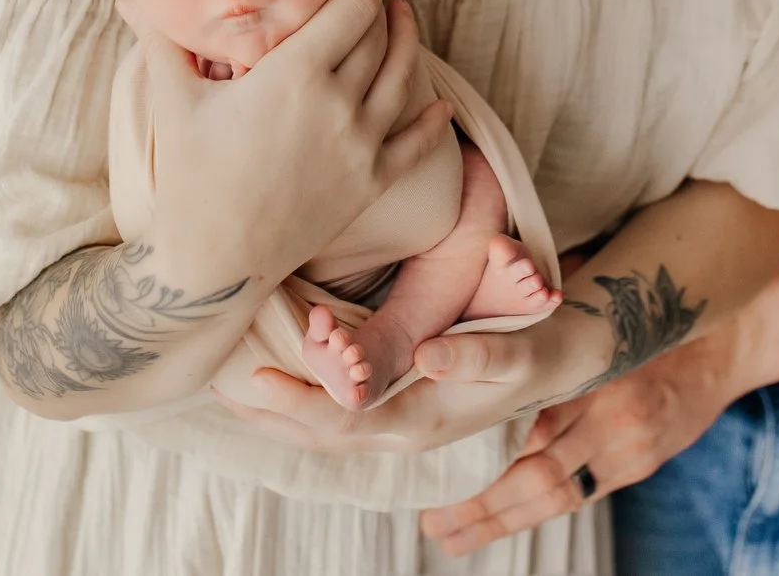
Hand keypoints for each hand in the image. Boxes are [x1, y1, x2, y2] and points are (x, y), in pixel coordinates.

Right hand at [139, 0, 450, 286]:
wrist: (213, 260)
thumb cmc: (190, 176)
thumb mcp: (173, 99)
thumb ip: (162, 39)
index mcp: (295, 73)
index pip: (353, 3)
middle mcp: (338, 103)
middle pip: (379, 34)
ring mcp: (359, 146)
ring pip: (402, 78)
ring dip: (409, 42)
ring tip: (404, 18)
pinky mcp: (369, 184)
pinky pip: (415, 145)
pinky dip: (431, 121)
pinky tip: (439, 104)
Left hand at [214, 309, 605, 455]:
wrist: (558, 361)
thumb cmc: (534, 346)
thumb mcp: (517, 350)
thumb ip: (476, 357)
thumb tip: (428, 358)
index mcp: (423, 418)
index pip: (344, 421)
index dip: (299, 403)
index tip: (258, 379)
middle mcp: (405, 429)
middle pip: (323, 433)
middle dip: (271, 414)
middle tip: (220, 386)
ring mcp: (400, 424)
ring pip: (324, 429)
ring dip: (277, 412)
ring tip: (230, 387)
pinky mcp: (397, 411)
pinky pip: (336, 418)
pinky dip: (300, 404)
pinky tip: (271, 384)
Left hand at [418, 326, 746, 554]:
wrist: (726, 346)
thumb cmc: (649, 314)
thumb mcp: (602, 300)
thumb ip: (549, 308)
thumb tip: (484, 294)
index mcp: (599, 372)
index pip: (531, 417)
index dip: (481, 444)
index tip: (433, 456)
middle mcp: (613, 418)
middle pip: (537, 472)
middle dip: (481, 501)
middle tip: (432, 518)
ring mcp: (627, 450)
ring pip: (554, 496)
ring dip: (500, 521)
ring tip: (451, 535)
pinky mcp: (637, 468)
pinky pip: (578, 496)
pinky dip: (534, 511)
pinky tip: (498, 523)